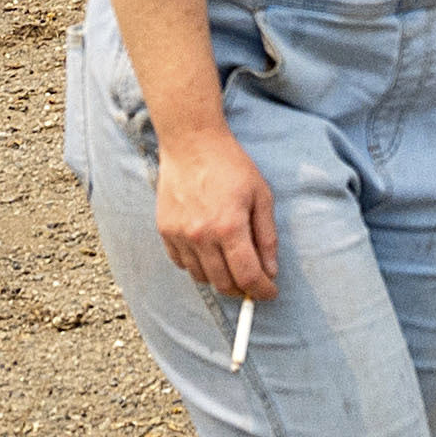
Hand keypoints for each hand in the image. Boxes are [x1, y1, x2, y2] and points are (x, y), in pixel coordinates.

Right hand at [154, 122, 276, 302]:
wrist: (192, 144)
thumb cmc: (231, 166)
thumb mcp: (261, 196)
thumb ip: (266, 237)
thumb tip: (270, 271)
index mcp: (229, 227)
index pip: (247, 276)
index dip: (262, 290)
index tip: (270, 292)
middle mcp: (201, 236)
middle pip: (223, 283)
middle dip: (243, 289)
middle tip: (253, 282)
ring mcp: (179, 235)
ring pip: (201, 277)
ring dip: (220, 278)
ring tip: (231, 263)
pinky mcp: (164, 232)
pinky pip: (182, 264)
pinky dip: (198, 266)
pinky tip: (209, 252)